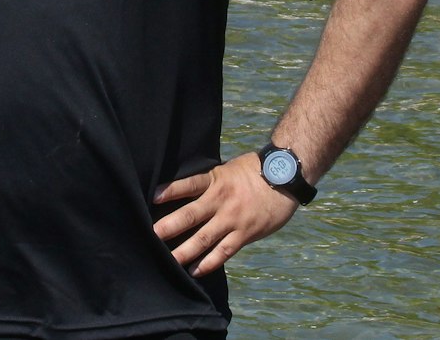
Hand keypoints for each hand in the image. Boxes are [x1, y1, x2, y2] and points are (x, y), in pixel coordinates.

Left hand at [152, 152, 297, 275]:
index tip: (153, 197)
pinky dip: (209, 262)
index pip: (189, 184)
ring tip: (169, 260)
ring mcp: (233, 219)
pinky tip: (195, 270)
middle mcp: (222, 201)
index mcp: (216, 180)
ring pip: (204, 238)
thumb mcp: (229, 169)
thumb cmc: (256, 170)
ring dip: (185, 250)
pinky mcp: (245, 234)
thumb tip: (189, 191)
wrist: (286, 177)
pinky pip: (224, 252)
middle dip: (170, 226)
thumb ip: (211, 181)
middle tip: (153, 235)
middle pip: (191, 214)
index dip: (170, 190)